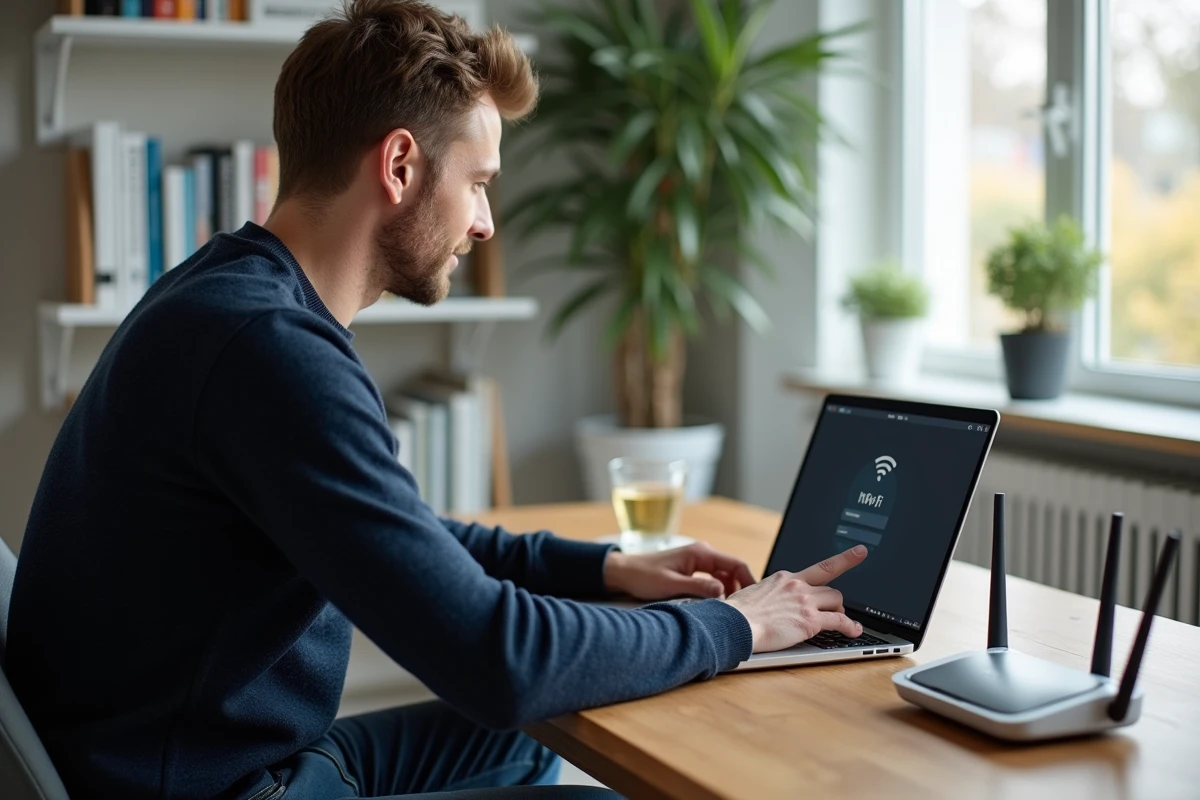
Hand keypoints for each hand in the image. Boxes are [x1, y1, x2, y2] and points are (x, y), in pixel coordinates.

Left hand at [603, 541, 756, 600]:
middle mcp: (703, 554)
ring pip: (724, 577)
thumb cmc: (643, 576)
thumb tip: (723, 593)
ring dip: (729, 592)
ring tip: (732, 610)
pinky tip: (717, 605)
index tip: (755, 600)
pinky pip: (713, 579)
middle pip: (733, 571)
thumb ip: (698, 588)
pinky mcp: (692, 570)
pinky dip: (718, 591)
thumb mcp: (671, 585)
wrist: (623, 572)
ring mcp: (698, 561)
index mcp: (701, 553)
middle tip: (744, 609)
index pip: (736, 564)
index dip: (749, 581)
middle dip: (740, 589)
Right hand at [724, 545, 867, 652]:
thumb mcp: (753, 593)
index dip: (844, 560)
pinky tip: (854, 631)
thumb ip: (768, 594)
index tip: (859, 552)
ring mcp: (804, 601)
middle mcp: (797, 585)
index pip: (819, 568)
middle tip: (834, 609)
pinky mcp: (810, 620)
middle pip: (829, 587)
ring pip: (836, 600)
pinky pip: (839, 621)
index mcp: (784, 578)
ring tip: (843, 622)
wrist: (734, 623)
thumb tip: (767, 602)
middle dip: (834, 599)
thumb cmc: (737, 613)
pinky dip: (850, 626)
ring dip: (841, 611)